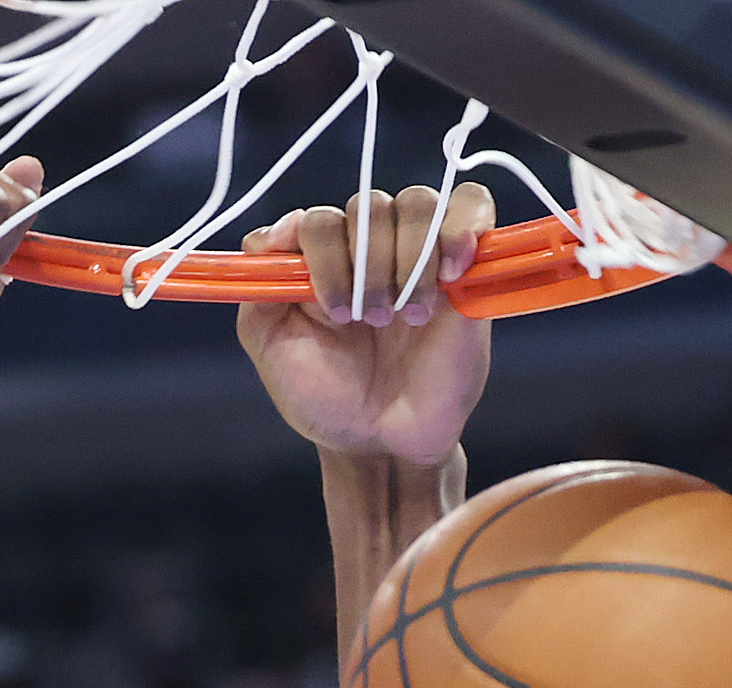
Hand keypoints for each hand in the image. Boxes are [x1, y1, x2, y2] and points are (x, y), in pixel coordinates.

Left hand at [236, 186, 493, 467]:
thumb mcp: (272, 349)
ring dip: (409, 255)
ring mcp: (417, 250)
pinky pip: (471, 203)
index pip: (318, 219)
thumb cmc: (326, 399)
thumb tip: (275, 230)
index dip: (323, 254)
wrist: (383, 441)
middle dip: (366, 266)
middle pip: (368, 207)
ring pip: (416, 203)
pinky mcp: (466, 264)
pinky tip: (450, 270)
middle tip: (370, 322)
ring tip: (410, 314)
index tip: (328, 306)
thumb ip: (260, 290)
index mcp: (319, 260)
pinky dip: (462, 225)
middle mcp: (367, 247)